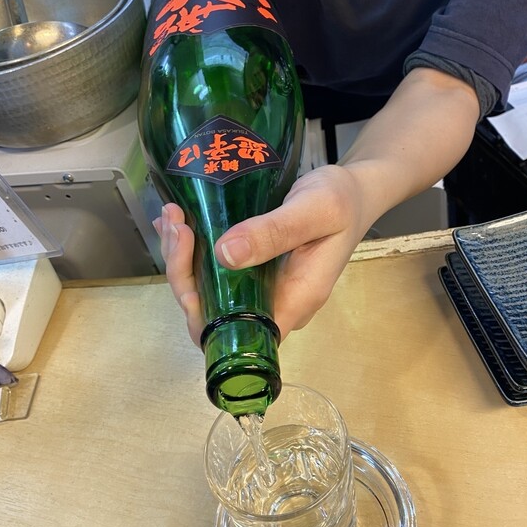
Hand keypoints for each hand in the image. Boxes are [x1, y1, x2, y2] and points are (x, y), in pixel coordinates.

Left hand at [154, 163, 372, 345]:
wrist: (354, 193)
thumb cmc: (342, 202)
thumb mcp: (316, 209)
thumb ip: (276, 232)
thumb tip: (225, 255)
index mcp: (294, 300)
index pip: (237, 334)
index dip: (202, 312)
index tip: (187, 265)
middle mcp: (274, 303)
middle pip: (214, 314)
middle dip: (184, 274)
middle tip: (176, 224)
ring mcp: (262, 289)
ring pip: (209, 292)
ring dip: (183, 259)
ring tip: (172, 216)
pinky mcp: (255, 270)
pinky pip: (216, 271)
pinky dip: (191, 249)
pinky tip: (176, 221)